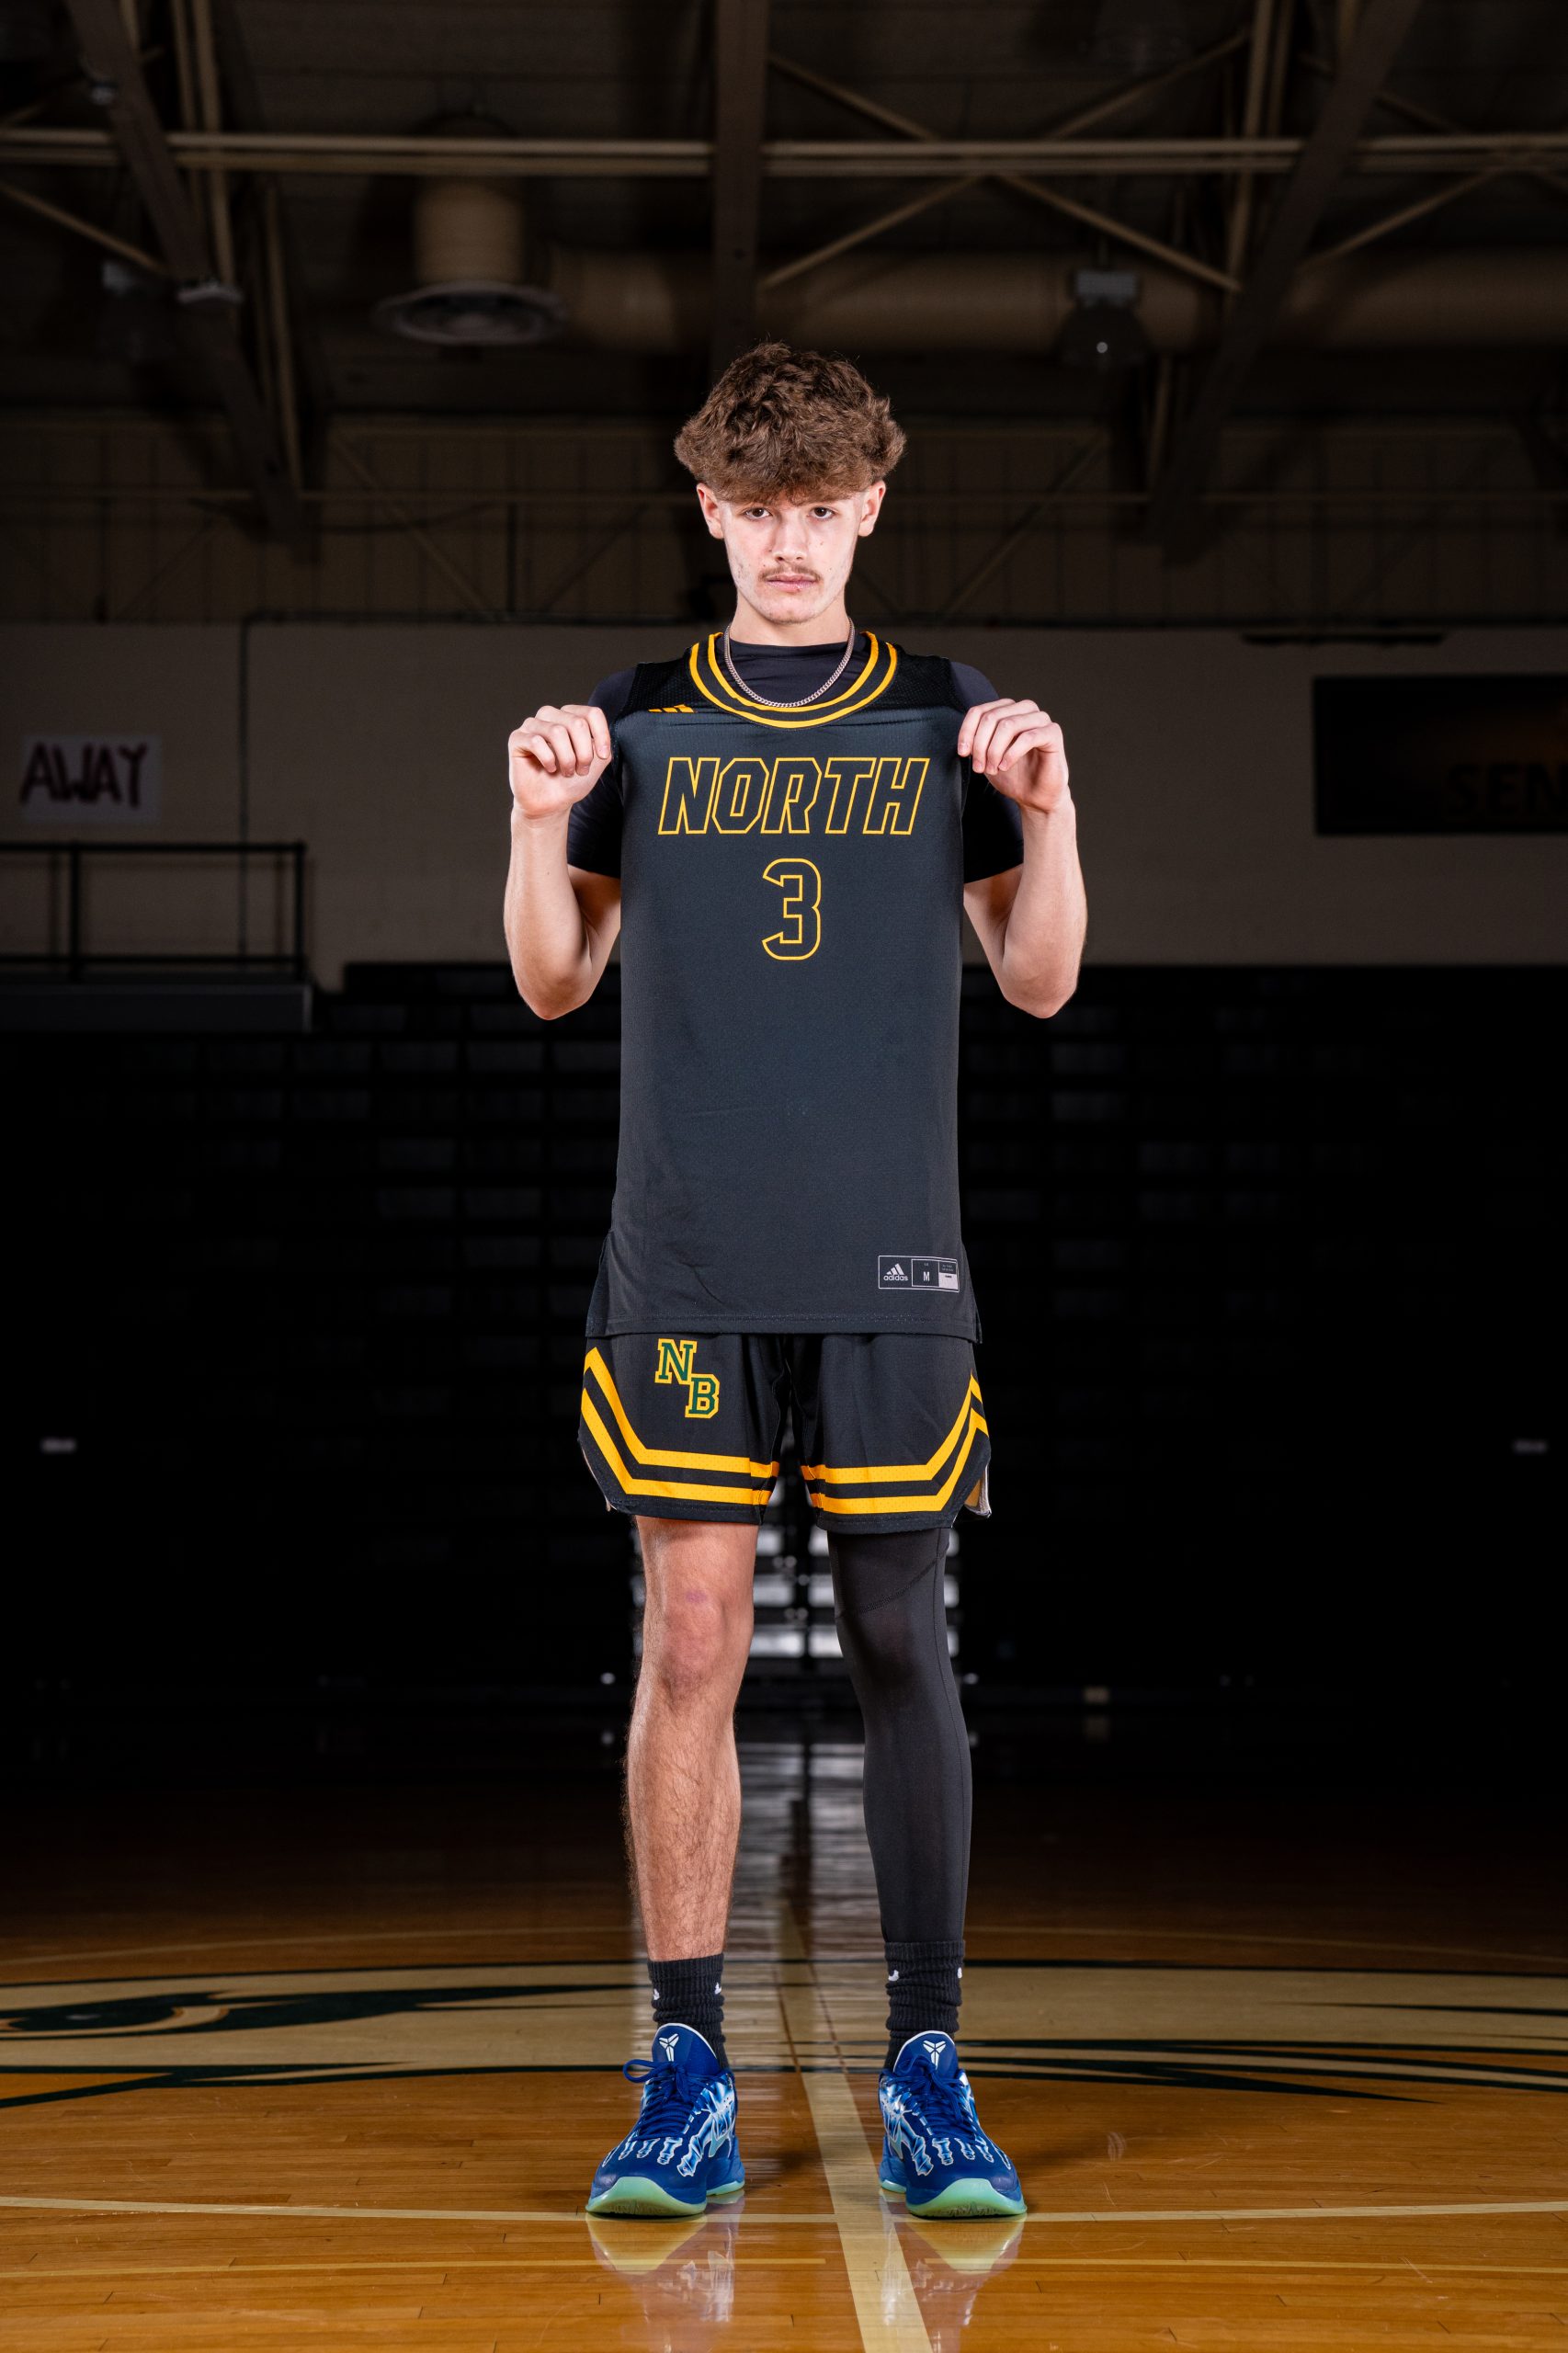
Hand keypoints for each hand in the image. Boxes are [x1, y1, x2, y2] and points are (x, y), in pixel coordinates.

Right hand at [508, 703, 611, 818]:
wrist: (550, 803)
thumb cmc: (570, 781)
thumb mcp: (596, 763)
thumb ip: (601, 743)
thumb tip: (598, 735)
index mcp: (570, 716)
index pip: (592, 714)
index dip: (601, 735)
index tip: (602, 756)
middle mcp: (551, 715)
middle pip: (577, 723)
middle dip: (584, 752)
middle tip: (581, 770)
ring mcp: (532, 725)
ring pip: (557, 732)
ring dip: (567, 758)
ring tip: (567, 772)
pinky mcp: (517, 738)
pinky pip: (536, 742)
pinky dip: (548, 759)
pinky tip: (549, 769)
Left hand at [958, 697, 1069, 814]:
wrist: (1035, 796)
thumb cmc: (1013, 776)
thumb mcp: (986, 757)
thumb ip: (976, 742)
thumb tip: (963, 740)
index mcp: (1007, 710)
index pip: (979, 711)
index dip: (967, 732)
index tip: (963, 753)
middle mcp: (1025, 709)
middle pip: (991, 717)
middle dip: (980, 745)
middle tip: (979, 767)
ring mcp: (1040, 719)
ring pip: (1008, 725)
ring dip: (994, 750)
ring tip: (993, 769)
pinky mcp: (1053, 733)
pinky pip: (1028, 737)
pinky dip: (1012, 753)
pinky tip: (1005, 766)